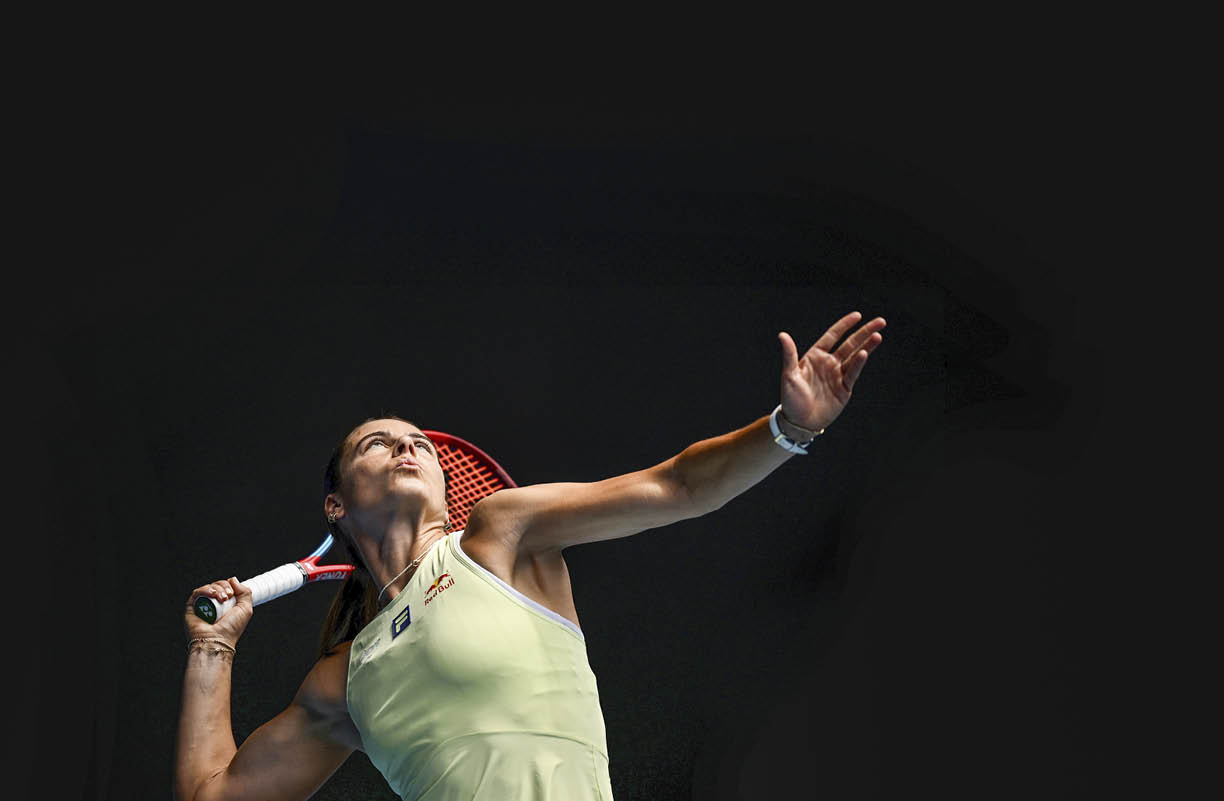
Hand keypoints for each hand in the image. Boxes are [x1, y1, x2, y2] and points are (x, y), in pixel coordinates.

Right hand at [183, 577, 253, 648]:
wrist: (218, 640)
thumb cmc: (231, 629)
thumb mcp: (246, 609)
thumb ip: (245, 592)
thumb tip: (232, 579)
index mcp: (225, 605)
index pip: (225, 587)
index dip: (229, 585)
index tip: (233, 592)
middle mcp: (214, 604)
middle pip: (217, 585)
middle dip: (224, 587)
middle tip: (228, 596)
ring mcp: (202, 605)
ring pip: (208, 587)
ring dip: (217, 589)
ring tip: (222, 599)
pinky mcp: (192, 607)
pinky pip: (197, 592)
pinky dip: (206, 590)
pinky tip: (212, 595)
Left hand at [776, 311, 885, 432]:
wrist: (799, 422)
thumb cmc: (790, 398)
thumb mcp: (789, 375)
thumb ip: (789, 355)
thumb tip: (782, 335)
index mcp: (815, 356)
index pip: (833, 336)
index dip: (844, 325)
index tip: (857, 315)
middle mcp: (829, 363)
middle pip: (850, 343)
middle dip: (864, 332)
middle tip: (880, 321)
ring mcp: (838, 375)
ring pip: (855, 357)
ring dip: (867, 346)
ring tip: (878, 335)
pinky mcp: (844, 389)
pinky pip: (852, 374)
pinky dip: (858, 364)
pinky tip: (864, 353)